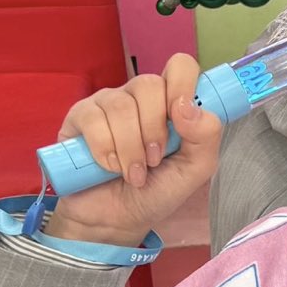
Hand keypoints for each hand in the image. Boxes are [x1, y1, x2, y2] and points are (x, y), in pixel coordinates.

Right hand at [41, 54, 223, 248]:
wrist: (115, 220)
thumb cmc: (156, 190)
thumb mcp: (194, 170)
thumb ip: (206, 137)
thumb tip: (190, 109)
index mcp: (172, 102)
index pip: (180, 66)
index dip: (183, 85)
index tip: (180, 117)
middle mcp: (140, 97)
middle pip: (149, 84)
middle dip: (154, 129)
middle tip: (155, 159)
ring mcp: (108, 103)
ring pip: (121, 105)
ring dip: (130, 147)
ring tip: (133, 173)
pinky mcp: (79, 117)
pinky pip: (93, 119)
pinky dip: (105, 149)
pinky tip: (108, 167)